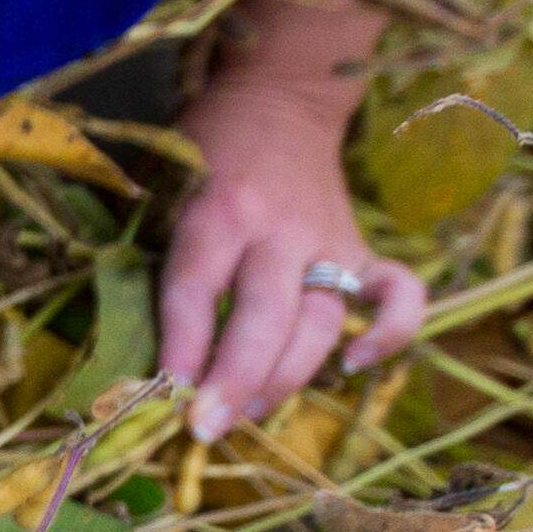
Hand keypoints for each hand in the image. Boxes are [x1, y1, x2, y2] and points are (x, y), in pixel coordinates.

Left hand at [159, 91, 428, 441]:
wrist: (277, 103)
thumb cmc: (202, 155)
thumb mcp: (160, 187)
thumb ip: (152, 253)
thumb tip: (133, 345)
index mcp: (218, 208)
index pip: (197, 285)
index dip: (181, 345)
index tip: (166, 397)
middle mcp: (277, 228)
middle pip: (265, 314)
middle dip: (237, 379)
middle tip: (207, 428)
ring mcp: (329, 240)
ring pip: (322, 321)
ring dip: (288, 377)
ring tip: (248, 415)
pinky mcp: (363, 249)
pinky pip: (399, 295)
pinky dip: (393, 334)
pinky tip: (357, 366)